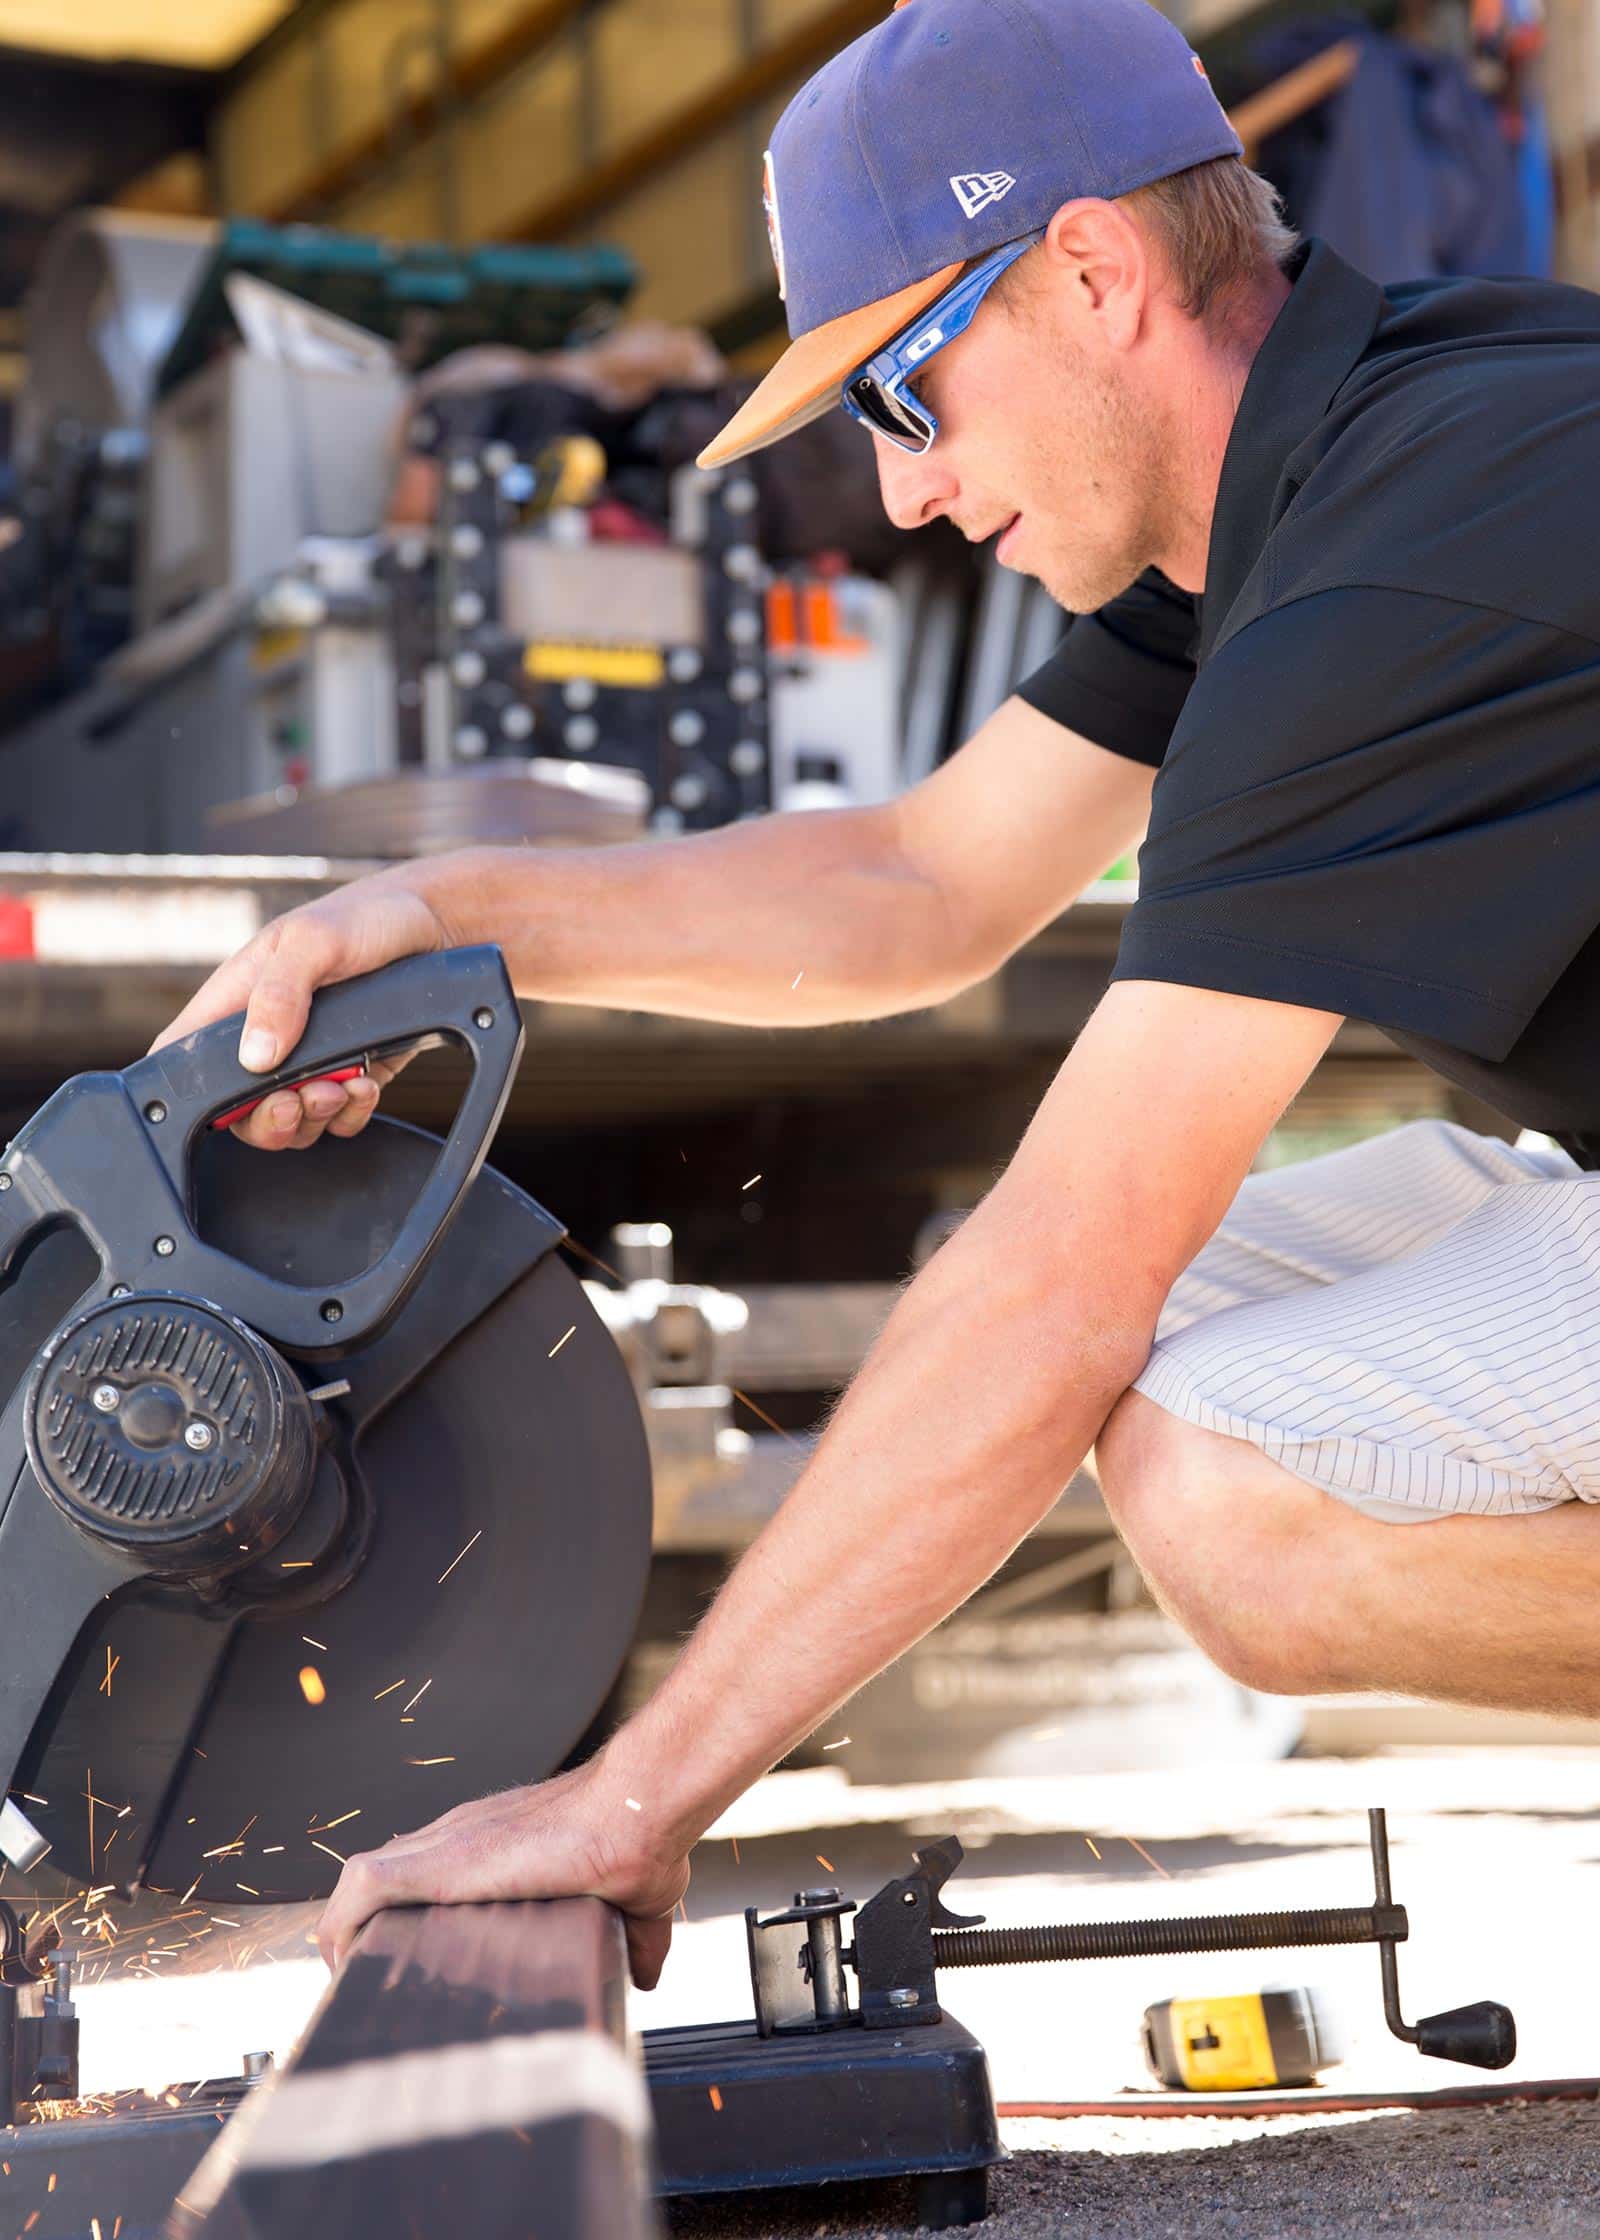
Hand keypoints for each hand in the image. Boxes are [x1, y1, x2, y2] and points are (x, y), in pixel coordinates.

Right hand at [148, 866, 456, 1150]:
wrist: (434, 926)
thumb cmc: (365, 918)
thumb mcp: (315, 941)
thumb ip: (280, 994)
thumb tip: (255, 1055)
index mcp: (236, 998)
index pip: (181, 1052)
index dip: (182, 1088)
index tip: (222, 1103)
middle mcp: (264, 1035)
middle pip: (236, 1111)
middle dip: (268, 1119)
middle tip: (298, 1100)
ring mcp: (308, 1061)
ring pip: (289, 1122)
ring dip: (315, 1117)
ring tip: (344, 1085)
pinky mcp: (349, 1075)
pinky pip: (338, 1119)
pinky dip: (352, 1113)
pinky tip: (368, 1085)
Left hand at [314, 1755, 690, 1987]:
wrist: (635, 1811)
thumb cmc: (638, 1843)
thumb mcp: (636, 1903)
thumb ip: (637, 1941)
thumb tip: (647, 1977)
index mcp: (496, 1847)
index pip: (430, 1876)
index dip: (413, 1920)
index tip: (420, 1964)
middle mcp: (460, 1838)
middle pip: (386, 1882)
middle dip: (374, 1936)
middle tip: (382, 1988)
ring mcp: (443, 1845)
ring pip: (361, 1885)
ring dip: (351, 1935)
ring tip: (357, 1989)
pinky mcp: (435, 1861)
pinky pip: (358, 1890)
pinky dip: (343, 1928)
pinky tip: (345, 1970)